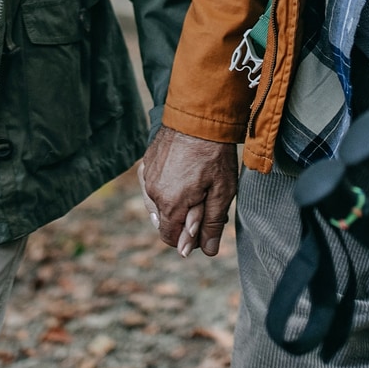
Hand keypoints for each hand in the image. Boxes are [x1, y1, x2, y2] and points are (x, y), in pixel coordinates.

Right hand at [138, 126, 240, 256]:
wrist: (198, 116)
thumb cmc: (214, 154)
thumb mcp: (221, 192)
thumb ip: (211, 224)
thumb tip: (208, 251)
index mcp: (170, 204)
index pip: (170, 238)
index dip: (187, 239)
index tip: (203, 227)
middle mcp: (152, 193)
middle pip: (164, 221)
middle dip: (182, 220)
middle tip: (205, 201)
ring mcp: (147, 177)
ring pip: (156, 204)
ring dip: (172, 204)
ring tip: (194, 188)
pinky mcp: (146, 163)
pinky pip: (151, 186)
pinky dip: (164, 188)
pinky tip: (179, 178)